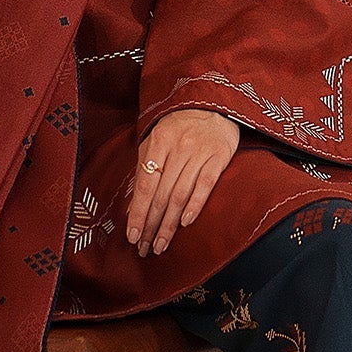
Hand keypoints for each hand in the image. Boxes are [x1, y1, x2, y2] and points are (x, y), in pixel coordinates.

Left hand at [127, 109, 240, 255]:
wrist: (212, 102)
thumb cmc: (178, 126)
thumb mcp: (156, 139)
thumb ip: (145, 168)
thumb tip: (134, 206)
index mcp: (157, 143)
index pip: (144, 185)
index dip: (137, 213)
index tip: (132, 236)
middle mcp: (178, 148)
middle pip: (161, 195)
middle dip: (151, 225)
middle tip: (145, 249)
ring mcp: (199, 152)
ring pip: (180, 194)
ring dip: (169, 224)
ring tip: (161, 244)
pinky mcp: (219, 156)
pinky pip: (205, 185)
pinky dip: (194, 205)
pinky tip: (184, 223)